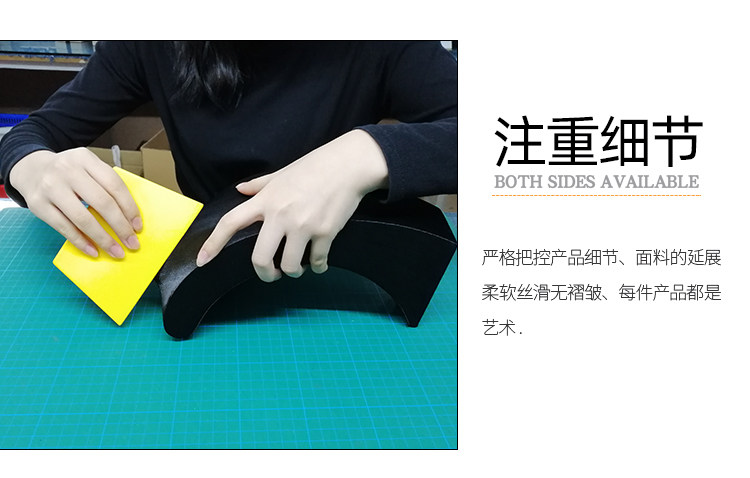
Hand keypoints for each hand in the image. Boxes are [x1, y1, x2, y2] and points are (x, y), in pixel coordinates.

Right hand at [9, 148, 141, 257]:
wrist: (30, 168)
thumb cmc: (68, 173)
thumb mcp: (87, 168)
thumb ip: (105, 185)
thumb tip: (129, 217)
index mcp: (85, 158)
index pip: (114, 185)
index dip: (129, 208)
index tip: (138, 226)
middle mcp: (67, 171)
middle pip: (102, 202)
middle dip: (120, 226)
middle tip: (132, 243)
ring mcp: (51, 187)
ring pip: (83, 218)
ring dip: (103, 238)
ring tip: (115, 251)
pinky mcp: (38, 205)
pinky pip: (64, 227)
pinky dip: (81, 242)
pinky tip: (93, 251)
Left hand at [196, 129, 388, 281]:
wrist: (348, 165)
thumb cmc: (315, 167)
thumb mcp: (282, 173)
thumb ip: (259, 185)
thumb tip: (240, 189)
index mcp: (266, 200)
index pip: (231, 223)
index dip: (213, 244)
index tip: (202, 261)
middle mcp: (280, 215)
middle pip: (260, 258)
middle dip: (265, 274)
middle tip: (273, 275)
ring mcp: (303, 225)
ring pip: (290, 266)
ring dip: (294, 271)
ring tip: (299, 267)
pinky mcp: (325, 233)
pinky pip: (317, 262)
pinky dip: (318, 267)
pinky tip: (320, 263)